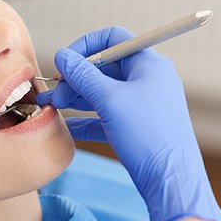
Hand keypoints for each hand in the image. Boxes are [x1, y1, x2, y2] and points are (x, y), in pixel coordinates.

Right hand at [36, 27, 220, 220]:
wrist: (170, 181)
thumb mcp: (110, 100)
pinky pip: (105, 115)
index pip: (113, 39)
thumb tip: (61, 56)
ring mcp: (140, 104)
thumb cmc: (147, 135)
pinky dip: (85, 118)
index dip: (85, 46)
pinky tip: (67, 126)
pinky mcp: (134, 125)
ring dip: (75, 98)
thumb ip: (83, 75)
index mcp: (147, 65)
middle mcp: (145, 80)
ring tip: (50, 106)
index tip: (65, 61)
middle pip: (103, 68)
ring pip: (101, 92)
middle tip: (53, 93)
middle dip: (74, 78)